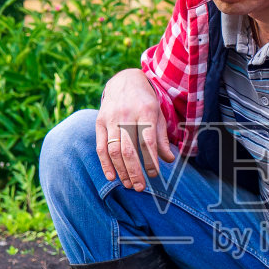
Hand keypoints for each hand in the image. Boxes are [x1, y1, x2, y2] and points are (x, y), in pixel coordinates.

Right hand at [96, 68, 175, 191]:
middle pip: (129, 149)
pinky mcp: (99, 122)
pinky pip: (101, 147)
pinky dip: (105, 164)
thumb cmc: (145, 102)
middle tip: (140, 187)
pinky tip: (112, 176)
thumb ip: (162, 138)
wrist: (124, 81)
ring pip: (114, 150)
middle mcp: (126, 115)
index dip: (151, 160)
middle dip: (135, 171)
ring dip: (121, 170)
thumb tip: (169, 160)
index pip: (147, 141)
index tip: (154, 175)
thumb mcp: (158, 115)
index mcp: (146, 112)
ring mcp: (111, 118)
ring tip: (129, 184)